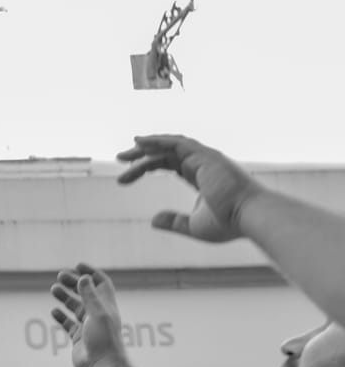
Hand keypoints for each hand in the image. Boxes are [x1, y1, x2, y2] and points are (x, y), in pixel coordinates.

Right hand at [49, 263, 126, 366]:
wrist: (102, 365)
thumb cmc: (103, 339)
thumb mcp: (97, 313)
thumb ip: (89, 295)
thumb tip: (82, 277)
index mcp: (106, 305)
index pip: (100, 283)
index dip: (90, 272)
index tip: (76, 265)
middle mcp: (98, 314)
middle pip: (85, 293)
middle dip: (73, 283)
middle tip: (59, 276)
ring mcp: (88, 326)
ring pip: (75, 307)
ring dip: (65, 297)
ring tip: (53, 289)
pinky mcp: (79, 338)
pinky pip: (68, 324)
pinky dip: (61, 316)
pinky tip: (54, 312)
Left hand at [117, 135, 263, 244]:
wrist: (248, 217)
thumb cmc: (227, 224)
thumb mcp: (193, 226)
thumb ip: (174, 222)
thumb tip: (152, 220)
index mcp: (202, 176)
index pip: (171, 165)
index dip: (148, 167)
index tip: (126, 176)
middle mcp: (204, 163)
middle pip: (166, 153)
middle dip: (142, 156)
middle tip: (120, 161)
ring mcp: (205, 157)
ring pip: (169, 146)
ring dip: (145, 148)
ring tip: (123, 156)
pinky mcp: (205, 156)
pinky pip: (177, 143)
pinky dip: (158, 140)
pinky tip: (139, 142)